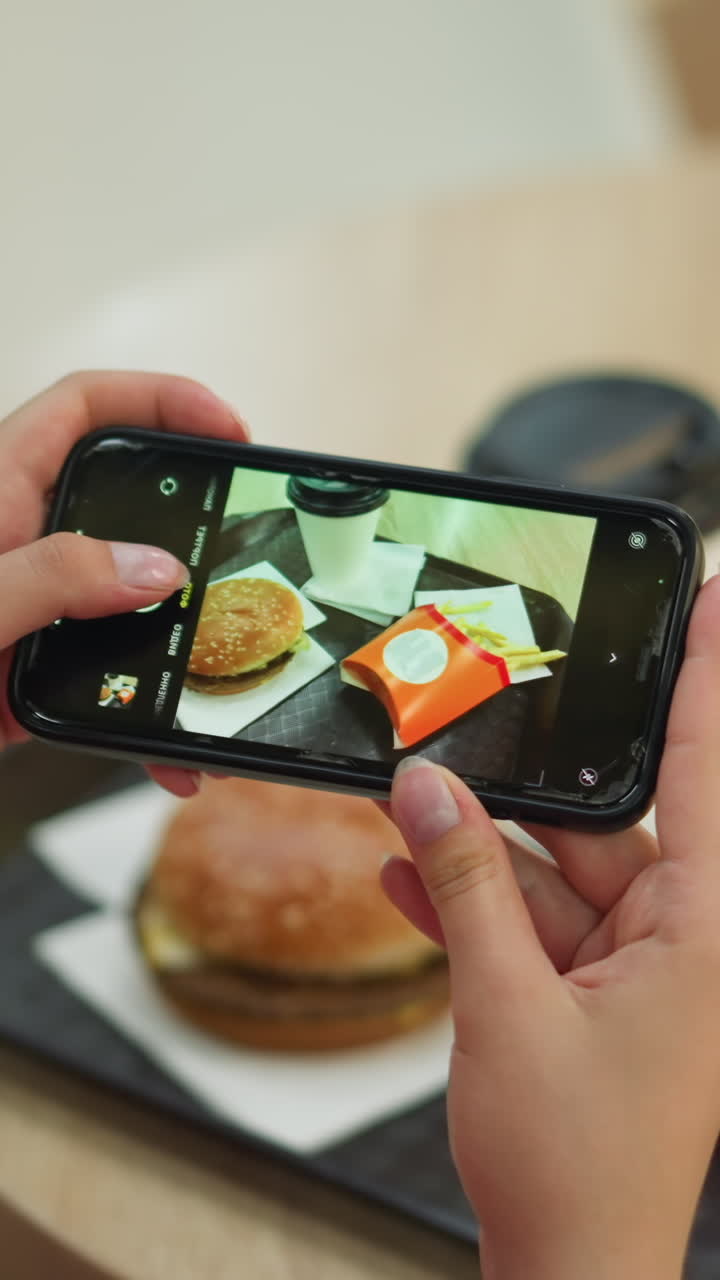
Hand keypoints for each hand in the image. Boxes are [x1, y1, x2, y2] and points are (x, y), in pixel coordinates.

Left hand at [0, 371, 248, 795]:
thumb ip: (53, 574)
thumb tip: (150, 566)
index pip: (85, 408)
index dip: (161, 400)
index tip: (227, 427)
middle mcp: (20, 542)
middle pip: (127, 504)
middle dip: (196, 526)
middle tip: (247, 544)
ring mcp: (32, 609)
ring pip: (128, 606)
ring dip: (180, 644)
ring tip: (223, 669)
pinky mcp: (32, 673)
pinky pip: (110, 683)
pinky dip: (146, 720)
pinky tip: (169, 758)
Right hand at [382, 577, 719, 1279]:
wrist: (566, 1271)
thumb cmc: (573, 1169)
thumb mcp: (505, 1007)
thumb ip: (465, 889)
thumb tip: (427, 796)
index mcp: (703, 931)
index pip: (709, 767)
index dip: (707, 674)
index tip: (711, 593)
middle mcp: (683, 937)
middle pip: (607, 820)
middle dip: (530, 782)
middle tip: (474, 723)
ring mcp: (639, 967)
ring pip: (559, 870)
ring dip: (483, 849)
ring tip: (409, 807)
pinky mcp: (594, 993)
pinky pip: (537, 920)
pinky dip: (479, 903)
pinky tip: (408, 876)